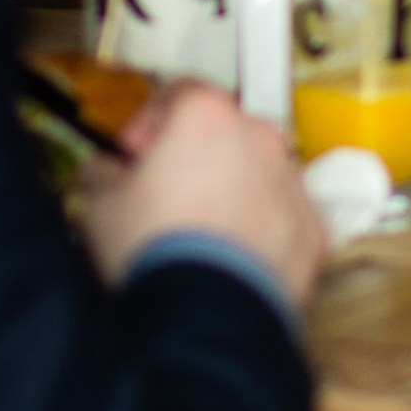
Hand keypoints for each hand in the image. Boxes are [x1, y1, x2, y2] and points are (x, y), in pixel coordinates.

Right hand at [78, 82, 327, 312]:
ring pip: (258, 174)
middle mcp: (257, 139)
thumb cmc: (158, 255)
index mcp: (206, 118)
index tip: (138, 151)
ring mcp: (290, 183)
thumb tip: (103, 174)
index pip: (179, 93)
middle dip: (195, 157)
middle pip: (223, 133)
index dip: (151, 121)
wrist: (206, 316)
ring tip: (198, 236)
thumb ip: (103, 174)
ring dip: (232, 193)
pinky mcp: (310, 229)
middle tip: (166, 195)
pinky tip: (230, 260)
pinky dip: (263, 231)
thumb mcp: (100, 205)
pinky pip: (283, 218)